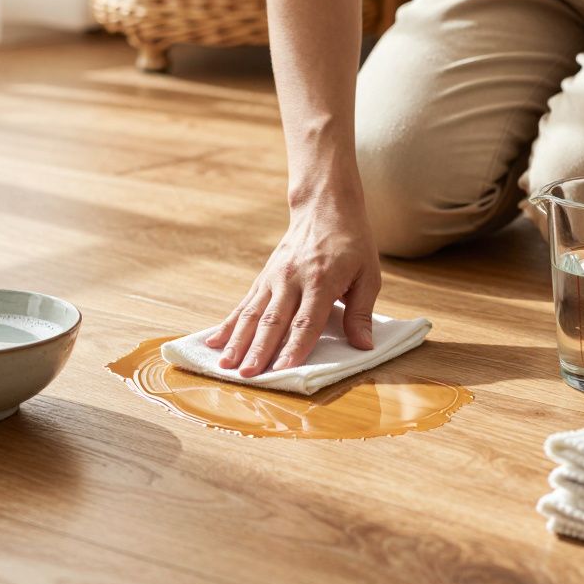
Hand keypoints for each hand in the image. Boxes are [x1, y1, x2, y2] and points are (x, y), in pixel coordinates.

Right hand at [205, 197, 380, 376]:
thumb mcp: (369, 274)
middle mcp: (292, 279)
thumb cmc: (351, 243)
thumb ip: (362, 312)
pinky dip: (228, 324)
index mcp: (322, 280)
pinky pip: (244, 304)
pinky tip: (214, 342)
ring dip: (238, 342)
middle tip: (247, 375)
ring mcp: (274, 278)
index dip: (295, 347)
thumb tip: (364, 346)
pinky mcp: (263, 277)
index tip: (283, 370)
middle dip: (259, 350)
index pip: (307, 321)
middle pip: (273, 321)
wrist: (324, 207)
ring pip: (253, 314)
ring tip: (225, 366)